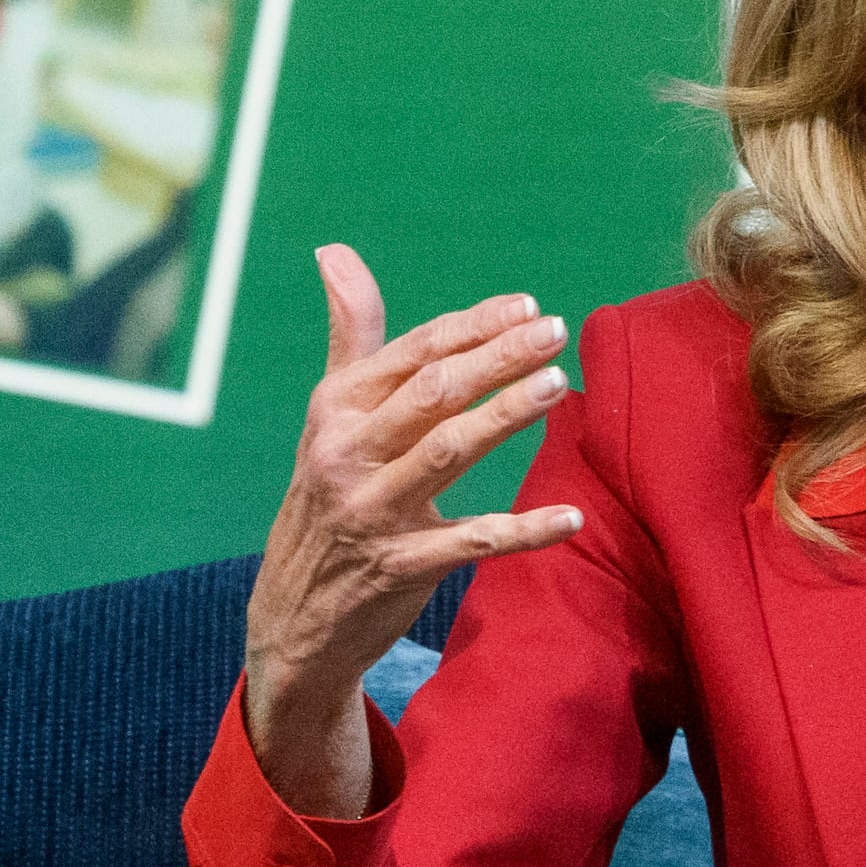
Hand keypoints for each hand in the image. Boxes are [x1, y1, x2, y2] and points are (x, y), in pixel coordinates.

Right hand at [241, 249, 581, 807]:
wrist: (293, 615)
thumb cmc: (327, 497)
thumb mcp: (331, 417)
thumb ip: (351, 336)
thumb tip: (334, 250)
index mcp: (336, 409)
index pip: (413, 353)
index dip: (471, 326)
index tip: (526, 305)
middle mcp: (346, 453)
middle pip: (432, 391)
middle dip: (496, 357)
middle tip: (554, 332)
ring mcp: (371, 510)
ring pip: (447, 451)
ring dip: (506, 416)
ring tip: (560, 387)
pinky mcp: (399, 567)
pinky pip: (471, 542)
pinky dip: (523, 530)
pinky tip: (572, 515)